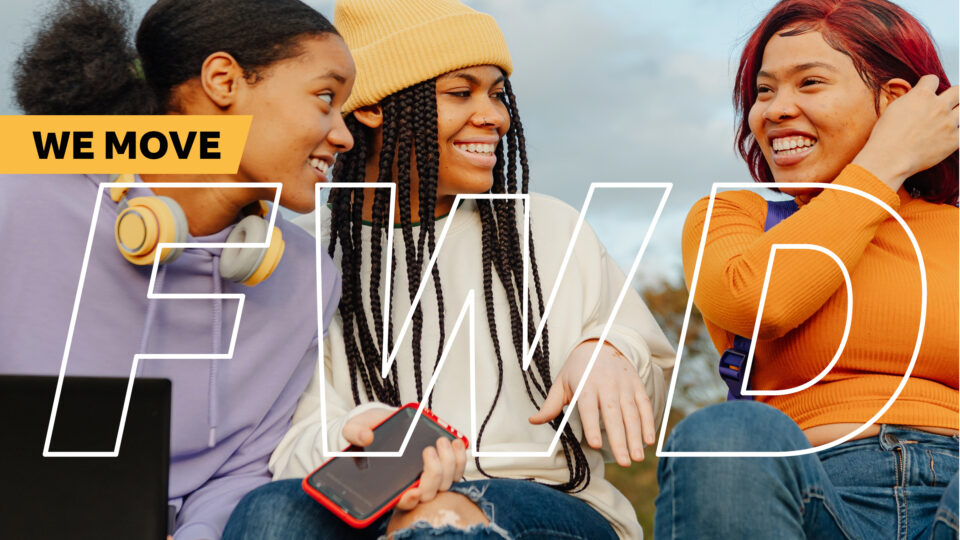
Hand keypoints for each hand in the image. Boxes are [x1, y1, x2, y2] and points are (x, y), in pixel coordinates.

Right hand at [341, 408, 466, 509]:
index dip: (408, 500)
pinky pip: (456, 470)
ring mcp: (428, 477)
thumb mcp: (355, 428)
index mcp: (387, 483)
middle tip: (429, 449)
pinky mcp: (441, 465)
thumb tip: (365, 437)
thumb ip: (356, 433)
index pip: (400, 501)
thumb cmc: (368, 431)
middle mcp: (410, 484)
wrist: (381, 421)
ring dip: (450, 463)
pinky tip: (456, 442)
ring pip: (446, 482)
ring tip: (442, 441)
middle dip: (434, 473)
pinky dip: (459, 458)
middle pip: (429, 492)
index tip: (413, 491)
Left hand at [529, 340, 654, 465]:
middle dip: (620, 439)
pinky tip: (649, 441)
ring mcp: (624, 384)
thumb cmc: (578, 368)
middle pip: (613, 414)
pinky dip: (649, 422)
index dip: (593, 425)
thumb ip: (551, 404)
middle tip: (624, 462)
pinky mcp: (636, 384)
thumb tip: (533, 420)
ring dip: (636, 436)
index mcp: (585, 384)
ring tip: (637, 457)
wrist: (602, 343)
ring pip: (631, 413)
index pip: (589, 407)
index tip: (596, 444)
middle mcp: (607, 384)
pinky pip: (644, 405)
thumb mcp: (562, 382)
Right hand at [853, 74, 958, 190]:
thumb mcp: (892, 109)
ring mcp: (949, 123)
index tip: (926, 92)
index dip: (928, 85)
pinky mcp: (954, 140)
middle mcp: (939, 106)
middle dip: (952, 95)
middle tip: (944, 104)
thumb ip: (910, 99)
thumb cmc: (885, 136)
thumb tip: (916, 97)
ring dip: (955, 114)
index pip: (933, 79)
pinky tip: (945, 137)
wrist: (889, 159)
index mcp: (922, 95)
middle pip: (958, 91)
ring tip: (944, 122)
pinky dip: (955, 133)